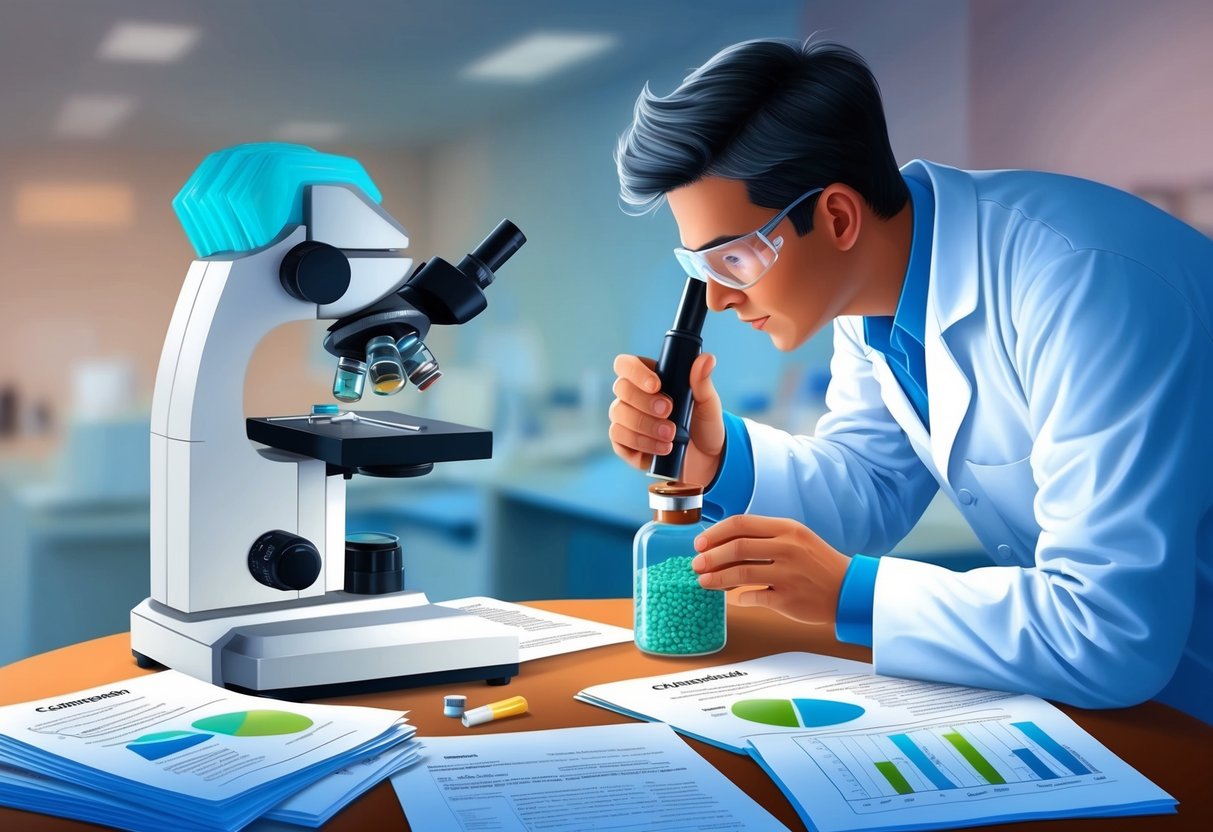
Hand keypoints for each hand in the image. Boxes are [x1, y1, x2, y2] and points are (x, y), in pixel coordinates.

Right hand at [608, 352, 723, 487]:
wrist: (706, 458)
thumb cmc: (704, 425)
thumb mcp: (707, 403)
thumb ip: (702, 381)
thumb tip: (707, 359)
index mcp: (649, 378)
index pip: (626, 364)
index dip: (635, 372)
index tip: (656, 386)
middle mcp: (632, 397)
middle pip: (621, 388)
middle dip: (644, 402)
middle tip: (669, 412)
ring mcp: (625, 420)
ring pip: (618, 414)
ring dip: (645, 425)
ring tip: (671, 435)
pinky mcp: (624, 444)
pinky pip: (619, 439)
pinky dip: (642, 443)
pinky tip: (662, 448)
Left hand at [691, 514, 851, 626]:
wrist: (849, 589)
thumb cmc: (817, 563)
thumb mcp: (796, 539)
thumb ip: (764, 538)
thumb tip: (724, 545)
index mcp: (786, 529)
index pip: (741, 524)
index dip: (715, 533)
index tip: (700, 543)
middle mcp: (787, 548)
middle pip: (736, 547)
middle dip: (710, 557)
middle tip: (696, 564)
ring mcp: (788, 574)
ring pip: (740, 572)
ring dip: (716, 578)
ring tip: (703, 582)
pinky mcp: (788, 598)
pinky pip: (752, 597)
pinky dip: (737, 598)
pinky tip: (731, 598)